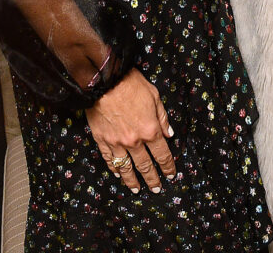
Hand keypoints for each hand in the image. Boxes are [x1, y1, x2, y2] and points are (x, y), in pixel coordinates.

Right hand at [86, 69, 176, 193]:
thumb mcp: (155, 97)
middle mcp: (134, 141)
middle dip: (152, 178)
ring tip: (136, 190)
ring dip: (132, 181)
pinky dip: (114, 169)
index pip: (162, 154)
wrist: (105, 82)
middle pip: (145, 165)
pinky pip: (109, 160)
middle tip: (156, 189)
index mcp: (150, 130)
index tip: (170, 175)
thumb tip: (169, 134)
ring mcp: (117, 143)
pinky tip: (118, 175)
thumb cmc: (132, 85)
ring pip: (126, 167)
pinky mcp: (102, 141)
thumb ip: (162, 118)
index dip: (167, 166)